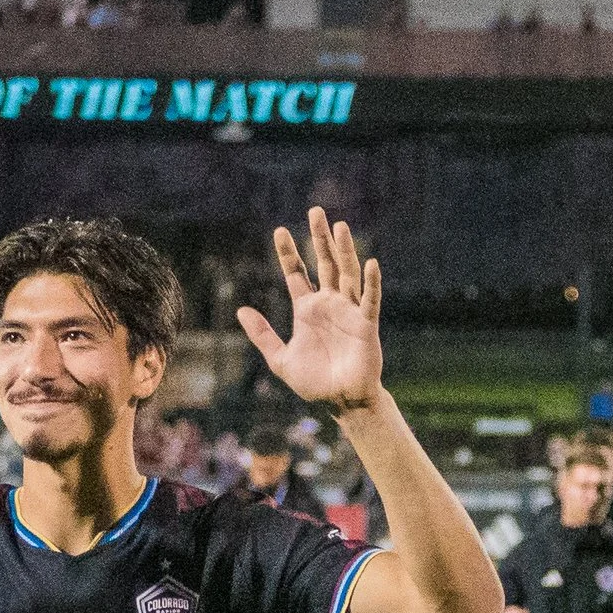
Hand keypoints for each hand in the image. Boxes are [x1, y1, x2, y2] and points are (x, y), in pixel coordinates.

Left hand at [235, 207, 383, 414]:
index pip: (296, 273)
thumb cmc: (314, 382)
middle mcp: (329, 304)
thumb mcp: (281, 360)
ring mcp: (349, 311)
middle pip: (324, 263)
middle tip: (314, 211)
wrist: (341, 401)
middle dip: (319, 238)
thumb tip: (241, 310)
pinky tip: (370, 263)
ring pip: (347, 274)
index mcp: (307, 309)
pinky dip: (370, 282)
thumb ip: (263, 335)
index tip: (279, 231)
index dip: (288, 253)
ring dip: (344, 250)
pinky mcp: (366, 324)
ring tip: (340, 226)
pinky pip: (369, 299)